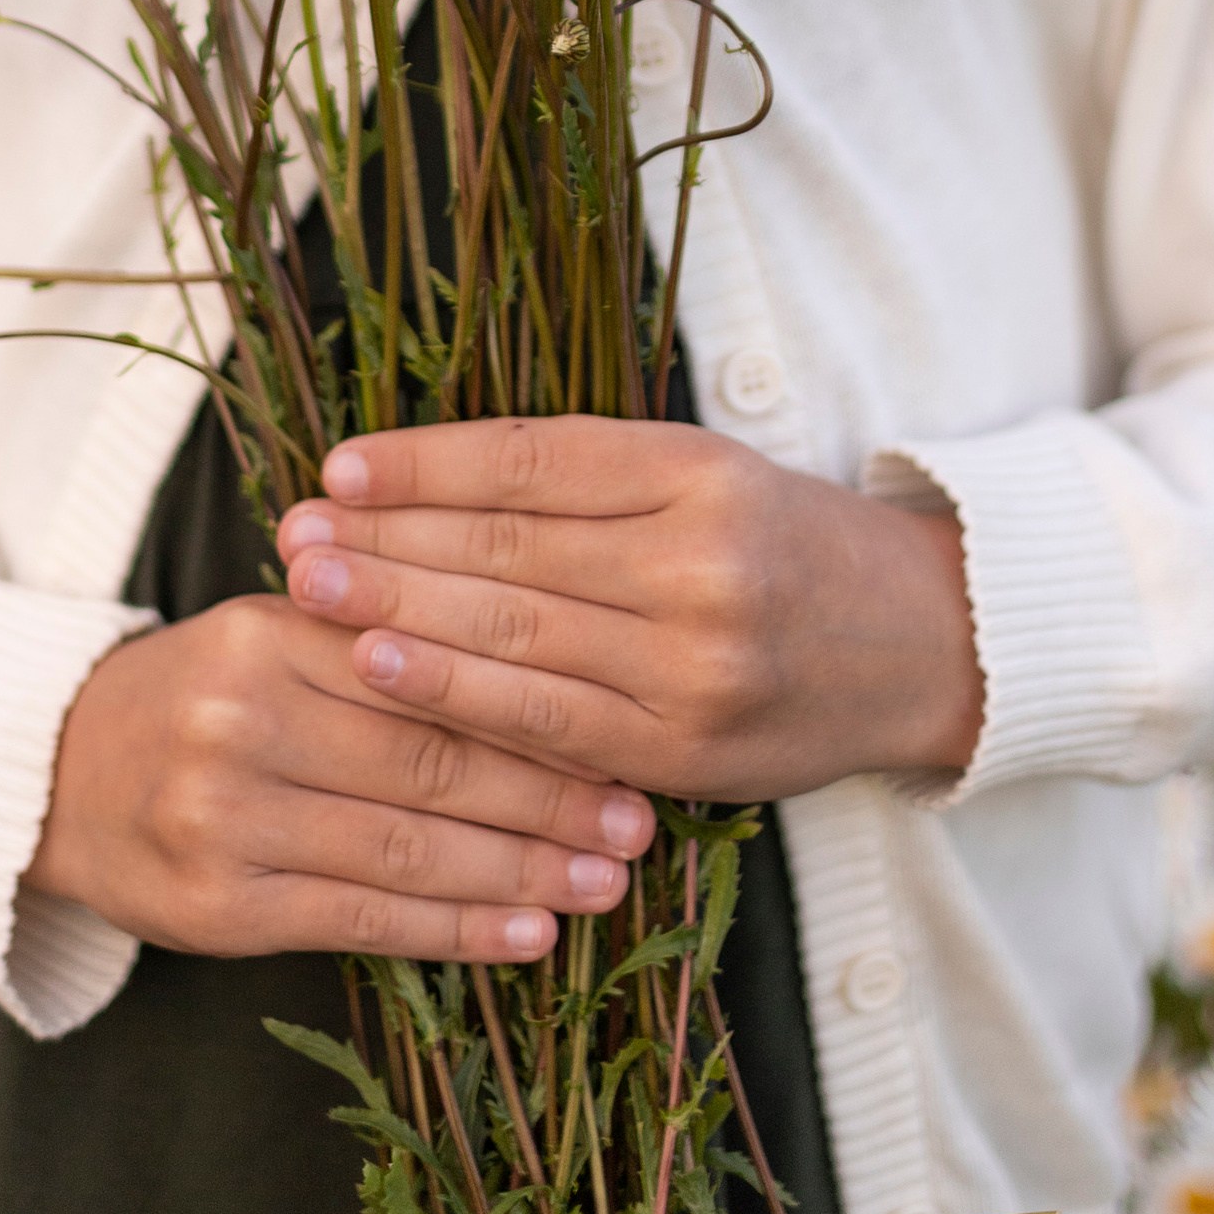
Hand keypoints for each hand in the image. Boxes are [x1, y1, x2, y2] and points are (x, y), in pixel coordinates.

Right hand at [23, 588, 654, 963]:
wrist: (58, 776)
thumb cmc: (204, 695)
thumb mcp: (275, 634)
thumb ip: (382, 638)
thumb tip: (545, 661)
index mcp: (268, 631)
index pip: (426, 671)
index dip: (532, 707)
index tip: (622, 734)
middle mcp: (243, 720)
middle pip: (428, 763)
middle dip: (547, 798)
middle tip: (638, 821)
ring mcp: (225, 819)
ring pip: (405, 850)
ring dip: (520, 872)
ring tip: (607, 883)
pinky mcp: (220, 909)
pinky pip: (362, 921)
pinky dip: (455, 931)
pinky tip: (528, 933)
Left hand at [275, 416, 983, 801]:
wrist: (920, 643)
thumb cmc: (782, 539)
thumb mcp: (699, 469)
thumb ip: (579, 474)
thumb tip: (416, 474)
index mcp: (699, 471)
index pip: (534, 460)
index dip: (428, 464)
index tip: (339, 466)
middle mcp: (700, 565)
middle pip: (512, 551)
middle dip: (389, 544)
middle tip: (293, 535)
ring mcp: (694, 667)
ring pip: (519, 639)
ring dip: (399, 618)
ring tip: (312, 596)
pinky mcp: (686, 754)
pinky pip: (550, 727)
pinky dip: (458, 701)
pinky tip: (385, 673)